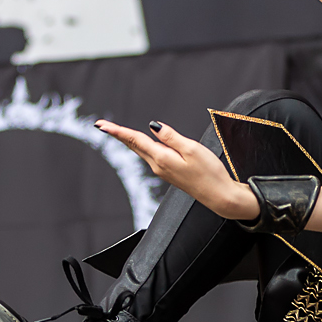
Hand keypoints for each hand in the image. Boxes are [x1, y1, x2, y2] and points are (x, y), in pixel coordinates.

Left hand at [95, 119, 258, 220]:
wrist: (219, 196)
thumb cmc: (209, 173)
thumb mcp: (191, 149)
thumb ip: (171, 137)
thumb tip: (153, 126)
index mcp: (162, 158)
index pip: (135, 140)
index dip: (117, 131)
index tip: (102, 125)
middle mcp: (158, 166)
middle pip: (134, 145)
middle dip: (118, 134)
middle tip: (102, 125)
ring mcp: (163, 171)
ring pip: (141, 151)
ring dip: (128, 140)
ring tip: (117, 131)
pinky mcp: (170, 173)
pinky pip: (150, 156)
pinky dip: (141, 146)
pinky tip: (140, 143)